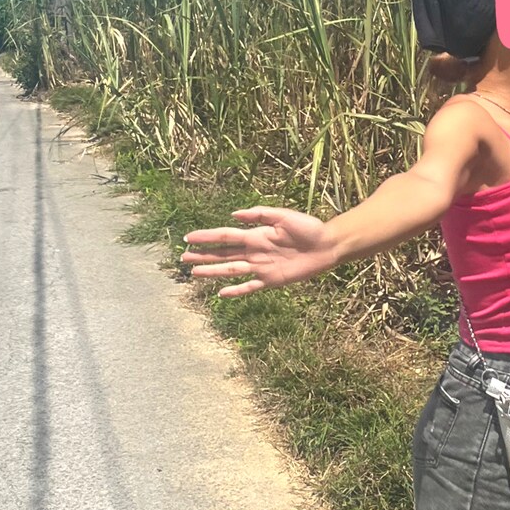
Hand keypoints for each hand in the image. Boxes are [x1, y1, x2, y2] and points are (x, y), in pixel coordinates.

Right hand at [180, 205, 336, 297]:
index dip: (206, 237)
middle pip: (223, 254)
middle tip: (183, 258)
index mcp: (255, 235)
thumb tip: (233, 215)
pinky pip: (250, 286)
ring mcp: (261, 267)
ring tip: (194, 273)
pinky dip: (236, 291)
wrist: (326, 245)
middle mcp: (254, 251)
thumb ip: (259, 214)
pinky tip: (221, 294)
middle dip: (203, 256)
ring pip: (231, 270)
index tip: (187, 238)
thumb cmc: (308, 227)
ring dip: (213, 272)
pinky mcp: (271, 280)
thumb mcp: (283, 215)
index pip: (224, 236)